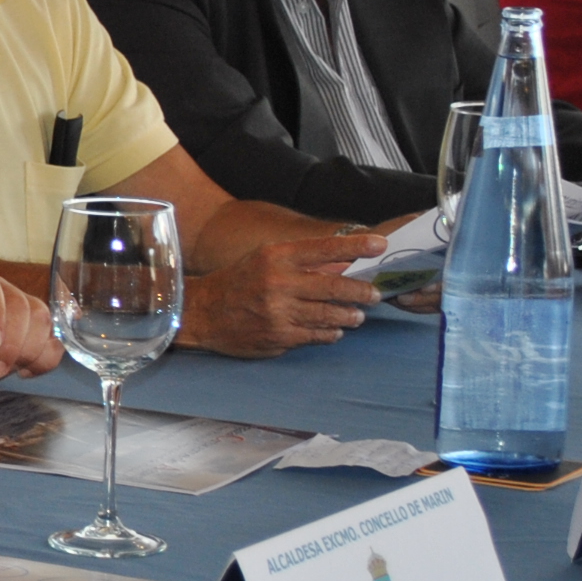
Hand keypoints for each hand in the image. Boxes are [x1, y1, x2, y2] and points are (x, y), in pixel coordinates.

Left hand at [0, 273, 60, 378]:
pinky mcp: (39, 326)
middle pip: (21, 305)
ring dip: (27, 352)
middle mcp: (0, 289)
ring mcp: (24, 304)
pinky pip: (54, 341)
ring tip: (3, 370)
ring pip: (41, 320)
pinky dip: (43, 360)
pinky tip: (22, 370)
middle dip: (11, 343)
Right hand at [180, 231, 381, 355]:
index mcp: (276, 257)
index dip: (356, 246)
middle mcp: (279, 283)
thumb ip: (301, 262)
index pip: (324, 249)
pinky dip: (330, 332)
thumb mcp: (265, 261)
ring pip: (330, 314)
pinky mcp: (279, 336)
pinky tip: (333, 330)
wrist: (202, 312)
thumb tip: (343, 264)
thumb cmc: (238, 282)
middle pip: (335, 286)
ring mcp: (279, 312)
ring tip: (356, 316)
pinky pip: (317, 335)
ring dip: (350, 315)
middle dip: (361, 291)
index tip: (380, 244)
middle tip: (373, 294)